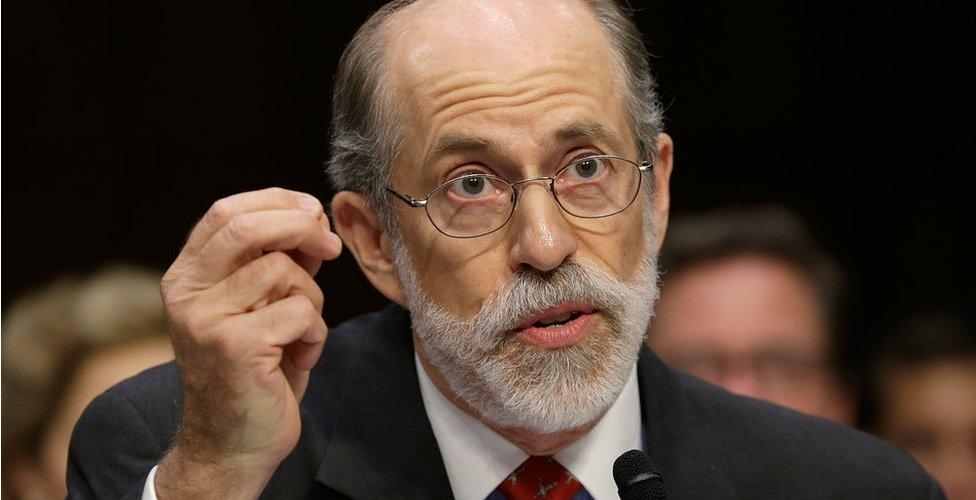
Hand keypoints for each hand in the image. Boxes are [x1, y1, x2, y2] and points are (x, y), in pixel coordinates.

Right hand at [154, 188, 341, 498]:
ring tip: (300, 332)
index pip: (225, 212)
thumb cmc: (254, 370)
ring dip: (311, 298)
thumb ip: (276, 262)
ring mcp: (205, 319)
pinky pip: (300, 312)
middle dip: (301, 227)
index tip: (313, 210)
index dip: (276, 201)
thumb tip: (313, 220)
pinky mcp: (233, 346)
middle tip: (331, 246)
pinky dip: (314, 333)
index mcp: (186, 276)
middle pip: (247, 227)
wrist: (232, 443)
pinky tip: (298, 358)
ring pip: (283, 271)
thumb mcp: (259, 306)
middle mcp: (186, 292)